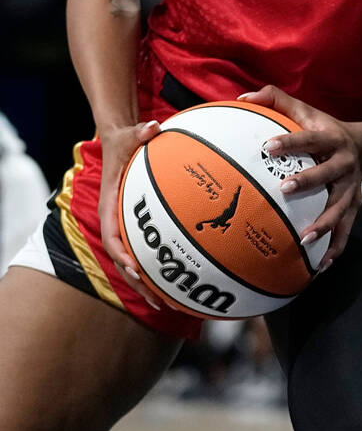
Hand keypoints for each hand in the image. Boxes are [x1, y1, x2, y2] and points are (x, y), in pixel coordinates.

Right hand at [99, 120, 164, 310]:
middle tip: (158, 302)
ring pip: (135, 259)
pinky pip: (147, 247)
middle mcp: (116, 219)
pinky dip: (159, 263)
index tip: (135, 271)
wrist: (119, 139)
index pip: (111, 236)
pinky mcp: (138, 223)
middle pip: (123, 259)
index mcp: (111, 204)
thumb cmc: (125, 139)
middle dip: (138, 282)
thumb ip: (140, 132)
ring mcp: (127, 224)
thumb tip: (151, 126)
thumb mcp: (130, 134)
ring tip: (169, 304)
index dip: (122, 255)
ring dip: (148, 282)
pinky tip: (181, 276)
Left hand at [239, 85, 361, 269]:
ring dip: (324, 223)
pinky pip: (347, 230)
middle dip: (309, 181)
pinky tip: (320, 265)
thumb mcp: (306, 111)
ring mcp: (352, 187)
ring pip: (341, 206)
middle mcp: (344, 163)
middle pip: (329, 173)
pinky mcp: (355, 206)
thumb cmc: (324, 129)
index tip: (268, 147)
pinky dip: (335, 247)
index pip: (310, 138)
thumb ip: (277, 100)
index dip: (290, 142)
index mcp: (331, 138)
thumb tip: (242, 98)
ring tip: (304, 239)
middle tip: (284, 189)